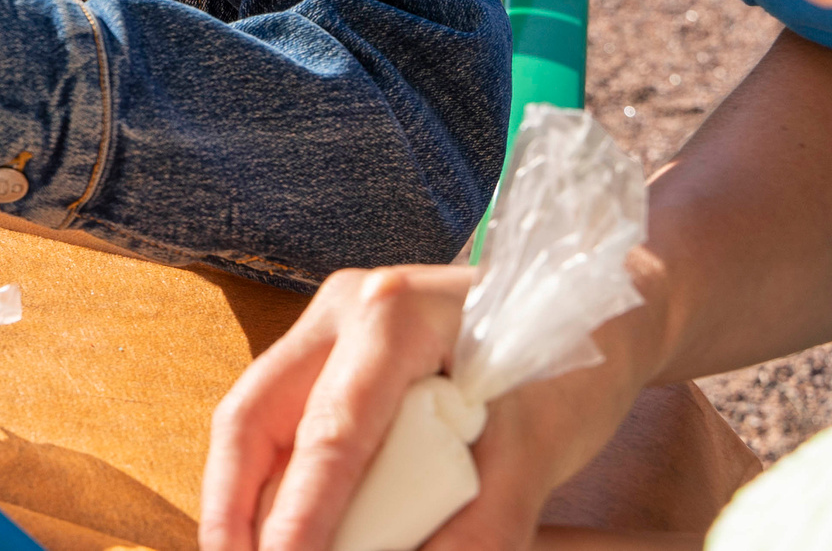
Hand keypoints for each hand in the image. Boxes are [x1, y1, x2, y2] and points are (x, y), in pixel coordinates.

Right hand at [202, 262, 667, 550]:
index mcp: (395, 314)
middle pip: (253, 416)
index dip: (301, 514)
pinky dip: (278, 482)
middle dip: (231, 508)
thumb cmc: (574, 361)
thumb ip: (484, 523)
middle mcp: (343, 309)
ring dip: (245, 499)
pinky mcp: (333, 354)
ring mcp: (330, 327)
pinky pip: (282, 423)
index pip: (333, 431)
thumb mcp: (542, 447)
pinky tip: (283, 525)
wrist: (599, 306)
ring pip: (255, 419)